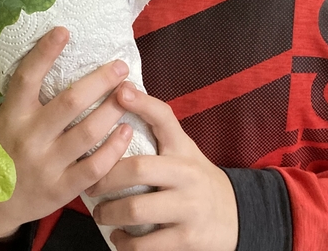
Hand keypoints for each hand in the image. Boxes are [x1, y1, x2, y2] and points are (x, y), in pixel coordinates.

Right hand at [0, 26, 133, 238]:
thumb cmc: (6, 151)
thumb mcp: (7, 120)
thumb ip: (28, 99)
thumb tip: (60, 59)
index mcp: (13, 116)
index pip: (27, 78)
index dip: (44, 52)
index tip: (64, 30)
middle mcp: (29, 138)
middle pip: (70, 102)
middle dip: (100, 81)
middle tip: (120, 66)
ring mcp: (45, 165)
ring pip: (88, 132)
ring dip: (112, 110)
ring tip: (129, 94)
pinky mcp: (60, 190)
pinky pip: (94, 167)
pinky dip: (114, 148)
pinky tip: (127, 131)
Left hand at [86, 82, 237, 250]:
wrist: (236, 216)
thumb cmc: (195, 178)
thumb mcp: (183, 150)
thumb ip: (156, 129)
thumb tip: (121, 93)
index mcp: (183, 149)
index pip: (164, 118)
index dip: (142, 103)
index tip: (120, 92)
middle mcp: (188, 175)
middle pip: (138, 169)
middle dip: (105, 178)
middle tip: (90, 187)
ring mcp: (189, 208)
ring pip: (136, 209)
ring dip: (108, 214)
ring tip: (100, 214)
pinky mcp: (187, 239)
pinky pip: (145, 245)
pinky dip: (124, 244)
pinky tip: (118, 237)